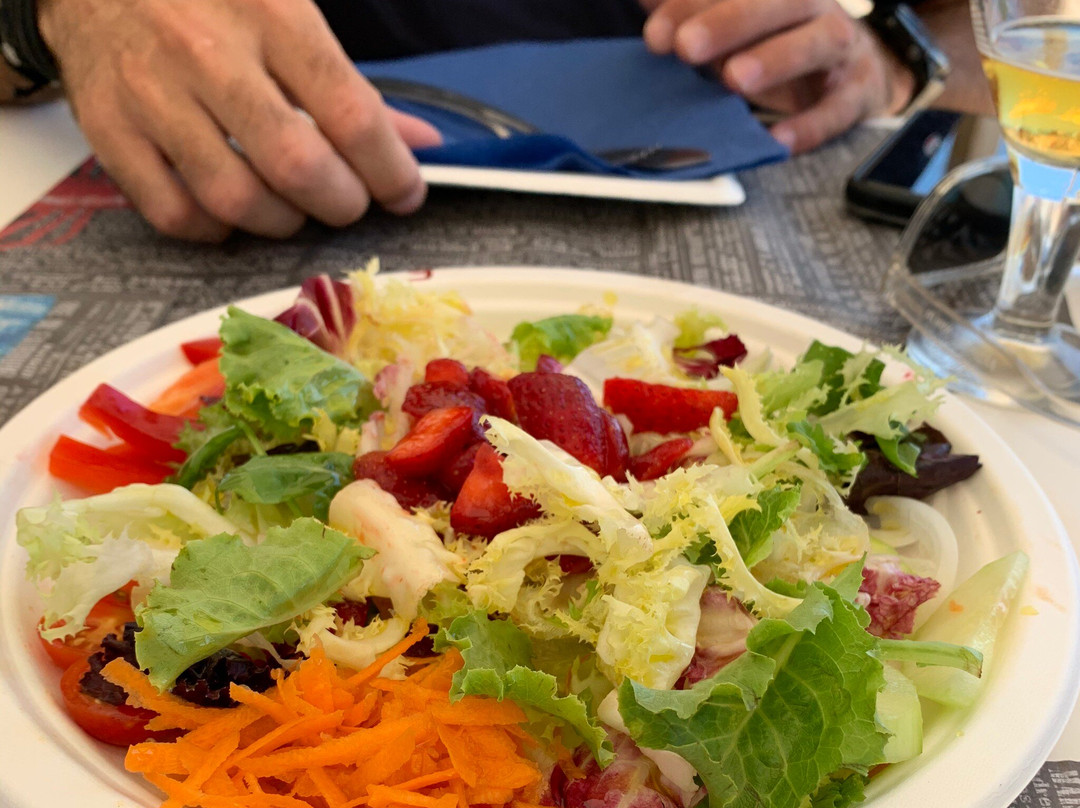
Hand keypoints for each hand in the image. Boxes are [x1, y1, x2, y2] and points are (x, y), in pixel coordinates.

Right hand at [37, 0, 441, 240]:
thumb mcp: (287, 13)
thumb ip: (351, 85)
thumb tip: (420, 144)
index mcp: (269, 14)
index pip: (349, 114)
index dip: (390, 170)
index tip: (405, 193)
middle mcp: (207, 54)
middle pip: (297, 166)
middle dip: (341, 203)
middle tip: (347, 201)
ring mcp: (151, 94)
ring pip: (235, 199)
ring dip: (282, 221)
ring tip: (292, 206)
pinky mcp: (108, 129)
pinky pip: (174, 213)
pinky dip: (214, 229)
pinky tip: (232, 211)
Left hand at [641, 0, 915, 152]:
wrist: (852, 70)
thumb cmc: (775, 42)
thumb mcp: (731, 23)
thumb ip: (688, 11)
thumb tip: (642, 1)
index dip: (692, 6)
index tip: (655, 35)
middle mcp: (811, 7)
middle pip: (777, 3)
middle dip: (729, 22)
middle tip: (686, 47)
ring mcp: (840, 47)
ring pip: (816, 43)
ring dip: (776, 59)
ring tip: (734, 79)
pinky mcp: (857, 92)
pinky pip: (838, 108)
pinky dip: (810, 125)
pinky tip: (778, 140)